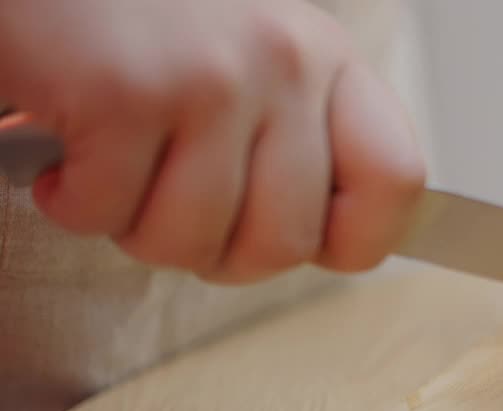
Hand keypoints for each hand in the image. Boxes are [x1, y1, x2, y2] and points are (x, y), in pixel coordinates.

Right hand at [0, 0, 424, 283]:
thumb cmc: (138, 22)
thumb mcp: (250, 62)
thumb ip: (296, 141)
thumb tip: (324, 244)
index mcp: (326, 60)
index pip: (396, 181)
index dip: (352, 239)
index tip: (304, 240)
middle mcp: (285, 62)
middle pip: (285, 243)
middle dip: (216, 255)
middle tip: (171, 208)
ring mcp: (211, 76)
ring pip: (193, 242)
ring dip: (136, 230)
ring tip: (114, 172)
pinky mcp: (126, 91)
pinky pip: (108, 214)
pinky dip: (72, 203)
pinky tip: (65, 152)